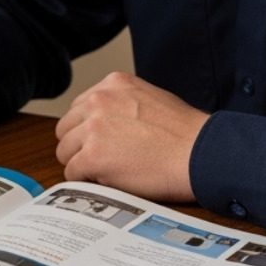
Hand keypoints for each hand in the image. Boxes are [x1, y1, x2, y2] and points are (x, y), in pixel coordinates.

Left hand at [54, 72, 206, 202]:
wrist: (200, 153)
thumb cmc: (185, 133)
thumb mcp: (150, 98)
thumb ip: (122, 104)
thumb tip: (106, 122)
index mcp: (112, 84)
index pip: (79, 107)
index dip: (87, 129)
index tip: (98, 142)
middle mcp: (98, 100)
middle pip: (66, 127)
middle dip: (79, 144)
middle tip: (98, 160)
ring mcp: (93, 128)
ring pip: (65, 150)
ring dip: (80, 163)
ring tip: (106, 172)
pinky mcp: (92, 156)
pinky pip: (72, 172)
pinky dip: (85, 180)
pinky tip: (106, 181)